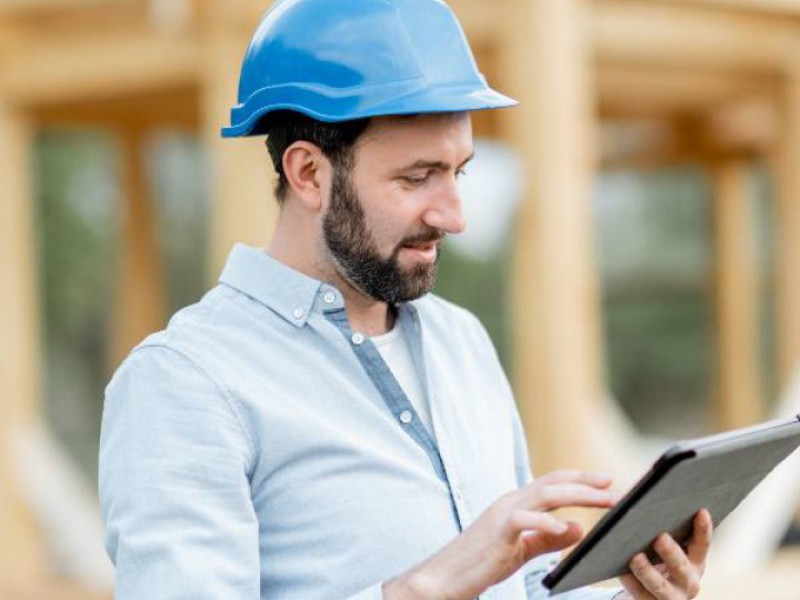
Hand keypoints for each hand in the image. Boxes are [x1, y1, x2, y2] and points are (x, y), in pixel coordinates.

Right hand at [383, 470, 616, 599]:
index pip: (552, 483)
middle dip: (587, 483)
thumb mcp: (522, 550)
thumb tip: (577, 528)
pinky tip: (565, 527)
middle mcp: (510, 501)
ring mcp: (503, 513)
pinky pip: (525, 519)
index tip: (606, 482)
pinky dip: (546, 521)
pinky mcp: (497, 531)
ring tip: (604, 501)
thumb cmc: (481, 563)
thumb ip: (548, 539)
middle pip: (554, 482)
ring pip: (545, 493)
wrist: (445, 576)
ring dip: (579, 495)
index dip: (580, 480)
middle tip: (614, 487)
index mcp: (516, 504)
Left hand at [617, 509, 712, 599]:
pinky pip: (639, 594)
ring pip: (659, 586)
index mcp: (695, 562)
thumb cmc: (658, 559)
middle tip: (660, 538)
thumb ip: (664, 527)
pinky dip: (630, 582)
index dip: (703, 529)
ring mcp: (671, 597)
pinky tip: (620, 571)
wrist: (650, 595)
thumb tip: (644, 496)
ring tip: (635, 558)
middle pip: (681, 567)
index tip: (701, 510)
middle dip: (671, 553)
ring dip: (647, 571)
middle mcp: (688, 582)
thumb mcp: (667, 547)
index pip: (702, 544)